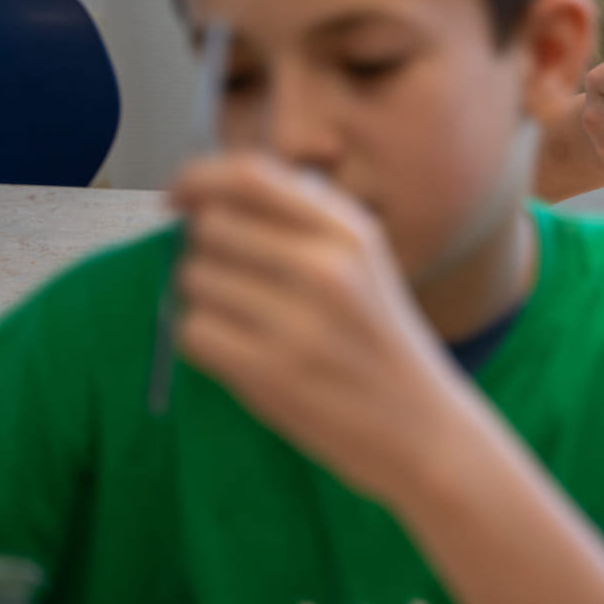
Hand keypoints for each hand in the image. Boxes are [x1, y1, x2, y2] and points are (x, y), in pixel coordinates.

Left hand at [168, 154, 485, 503]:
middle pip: (211, 226)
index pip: (250, 175)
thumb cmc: (379, 341)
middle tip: (230, 280)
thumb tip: (203, 198)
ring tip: (244, 321)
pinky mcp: (271, 372)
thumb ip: (300, 222)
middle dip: (205, 249)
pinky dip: (203, 340)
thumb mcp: (363, 263)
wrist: (423, 428)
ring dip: (202, 298)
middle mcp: (327, 265)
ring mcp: (299, 320)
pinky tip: (239, 352)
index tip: (179, 198)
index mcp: (350, 231)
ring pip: (194, 278)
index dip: (199, 178)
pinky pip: (193, 331)